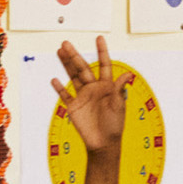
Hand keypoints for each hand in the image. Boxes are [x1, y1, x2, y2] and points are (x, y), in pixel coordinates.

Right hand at [53, 37, 128, 158]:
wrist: (104, 144)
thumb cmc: (115, 126)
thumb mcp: (118, 106)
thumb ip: (119, 90)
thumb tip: (127, 75)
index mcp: (107, 87)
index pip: (105, 66)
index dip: (102, 52)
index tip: (99, 38)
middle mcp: (94, 89)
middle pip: (83, 68)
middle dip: (74, 56)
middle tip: (66, 43)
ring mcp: (83, 97)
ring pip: (73, 76)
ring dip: (66, 64)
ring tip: (59, 51)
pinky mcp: (74, 107)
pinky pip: (65, 95)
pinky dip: (59, 88)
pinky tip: (55, 79)